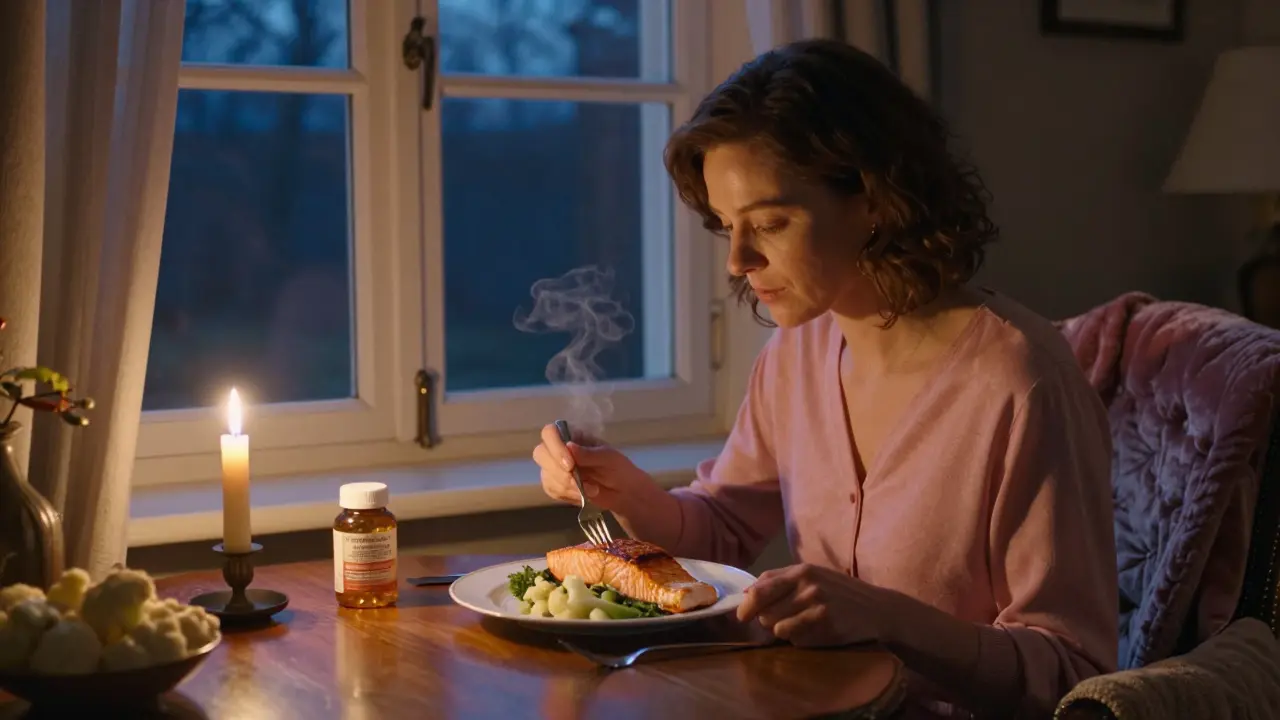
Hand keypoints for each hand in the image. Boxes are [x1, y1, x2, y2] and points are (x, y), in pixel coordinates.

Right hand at [532, 424, 660, 512]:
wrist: (624, 493)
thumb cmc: (618, 468)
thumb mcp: (609, 457)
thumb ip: (589, 454)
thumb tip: (569, 446)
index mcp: (572, 436)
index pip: (550, 433)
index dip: (555, 447)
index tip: (570, 464)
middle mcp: (559, 449)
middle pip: (540, 453)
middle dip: (558, 471)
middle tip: (577, 482)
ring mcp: (555, 468)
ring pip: (545, 474)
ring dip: (566, 486)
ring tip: (590, 489)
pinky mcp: (555, 485)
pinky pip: (550, 489)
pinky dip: (566, 494)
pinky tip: (582, 495)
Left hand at [737, 563, 896, 646]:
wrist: (878, 608)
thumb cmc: (839, 591)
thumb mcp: (812, 574)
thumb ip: (778, 579)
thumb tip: (745, 592)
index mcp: (801, 571)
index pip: (760, 589)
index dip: (746, 606)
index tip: (742, 616)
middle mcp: (808, 587)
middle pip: (765, 613)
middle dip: (766, 620)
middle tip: (780, 620)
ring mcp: (818, 608)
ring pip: (778, 628)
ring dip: (783, 631)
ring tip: (800, 625)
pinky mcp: (827, 627)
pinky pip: (797, 641)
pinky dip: (800, 640)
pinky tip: (815, 632)